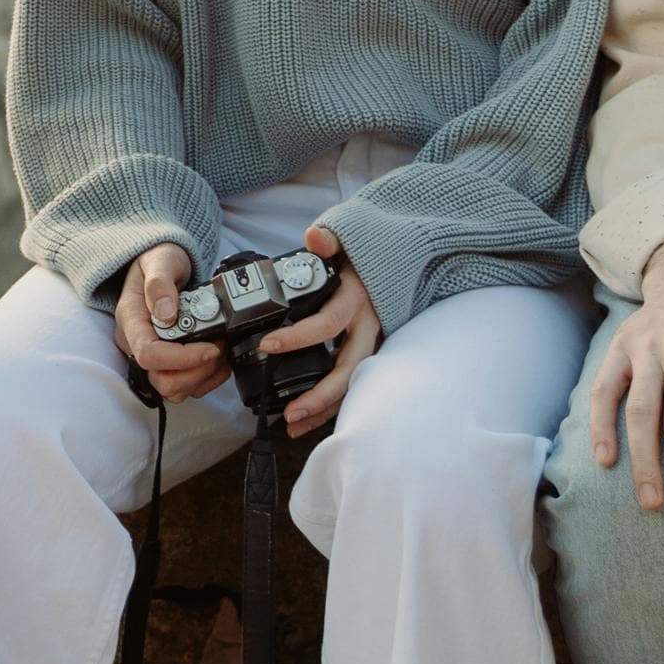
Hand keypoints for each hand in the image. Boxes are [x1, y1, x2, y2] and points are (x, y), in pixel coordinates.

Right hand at [110, 242, 227, 403]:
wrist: (162, 265)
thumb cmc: (159, 261)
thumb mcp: (160, 260)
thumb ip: (160, 283)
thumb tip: (165, 314)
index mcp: (131, 321)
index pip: (148, 355)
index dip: (182, 358)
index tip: (210, 347)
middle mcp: (136, 344)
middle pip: (161, 380)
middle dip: (196, 371)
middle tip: (218, 347)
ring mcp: (151, 356)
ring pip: (173, 390)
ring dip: (202, 377)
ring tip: (220, 352)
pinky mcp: (165, 363)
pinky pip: (184, 388)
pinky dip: (206, 380)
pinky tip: (218, 361)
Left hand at [253, 225, 381, 437]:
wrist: (395, 256)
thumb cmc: (362, 251)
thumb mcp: (347, 238)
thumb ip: (328, 238)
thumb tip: (315, 238)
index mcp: (356, 298)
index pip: (329, 323)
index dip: (300, 336)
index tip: (268, 344)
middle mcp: (368, 324)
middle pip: (348, 367)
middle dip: (321, 394)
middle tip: (290, 413)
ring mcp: (371, 340)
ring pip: (352, 382)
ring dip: (325, 407)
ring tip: (294, 425)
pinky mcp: (368, 350)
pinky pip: (352, 381)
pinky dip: (332, 403)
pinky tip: (309, 419)